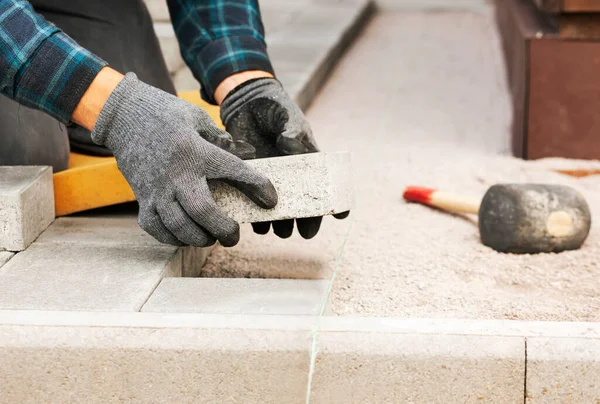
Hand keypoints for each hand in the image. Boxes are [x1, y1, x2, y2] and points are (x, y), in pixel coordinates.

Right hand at [88, 72, 276, 246]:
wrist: (123, 115)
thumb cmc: (165, 114)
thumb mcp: (197, 118)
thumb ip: (220, 139)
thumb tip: (242, 156)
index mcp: (196, 151)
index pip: (235, 171)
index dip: (258, 187)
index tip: (271, 200)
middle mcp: (177, 173)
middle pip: (203, 211)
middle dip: (223, 229)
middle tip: (234, 235)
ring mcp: (156, 189)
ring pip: (179, 226)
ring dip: (199, 238)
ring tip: (211, 237)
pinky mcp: (141, 198)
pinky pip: (156, 228)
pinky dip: (173, 238)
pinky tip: (185, 236)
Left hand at [219, 77, 348, 239]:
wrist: (246, 103)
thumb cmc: (275, 109)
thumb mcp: (287, 117)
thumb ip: (291, 131)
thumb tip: (288, 145)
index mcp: (308, 161)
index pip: (325, 185)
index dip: (335, 201)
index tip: (339, 215)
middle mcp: (291, 175)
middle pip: (302, 204)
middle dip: (304, 220)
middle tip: (304, 232)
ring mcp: (270, 178)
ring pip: (278, 208)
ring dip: (279, 223)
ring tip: (278, 231)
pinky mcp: (249, 178)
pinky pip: (253, 202)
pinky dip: (254, 215)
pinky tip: (254, 223)